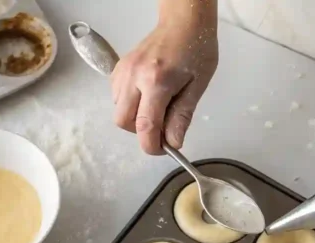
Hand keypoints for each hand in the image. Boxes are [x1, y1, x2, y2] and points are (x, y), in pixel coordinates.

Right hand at [111, 19, 217, 154]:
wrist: (183, 22)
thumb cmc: (196, 49)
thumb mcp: (197, 86)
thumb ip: (182, 116)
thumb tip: (173, 143)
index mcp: (156, 81)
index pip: (145, 127)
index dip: (153, 146)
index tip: (165, 149)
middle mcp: (133, 76)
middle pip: (123, 122)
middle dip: (141, 132)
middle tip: (162, 126)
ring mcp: (123, 71)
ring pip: (118, 110)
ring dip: (135, 118)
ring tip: (157, 107)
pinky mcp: (119, 68)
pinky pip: (117, 97)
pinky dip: (130, 104)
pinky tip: (147, 96)